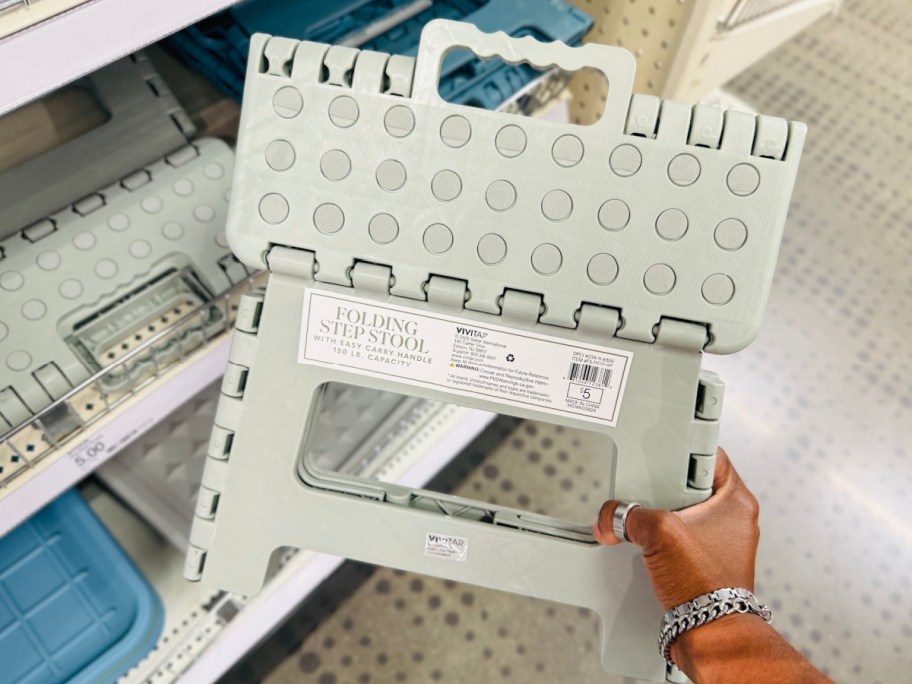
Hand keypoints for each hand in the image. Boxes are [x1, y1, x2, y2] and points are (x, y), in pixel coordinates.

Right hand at [593, 447, 759, 610]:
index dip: (683, 451)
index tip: (663, 453)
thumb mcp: (658, 532)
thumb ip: (628, 515)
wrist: (708, 634)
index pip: (711, 456)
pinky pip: (678, 540)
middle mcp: (734, 520)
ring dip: (659, 520)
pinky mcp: (706, 563)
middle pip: (690, 487)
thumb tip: (611, 517)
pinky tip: (648, 549)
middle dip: (663, 490)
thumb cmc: (705, 586)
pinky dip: (661, 542)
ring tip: (648, 526)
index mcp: (737, 501)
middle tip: (649, 493)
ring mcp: (721, 543)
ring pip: (681, 515)